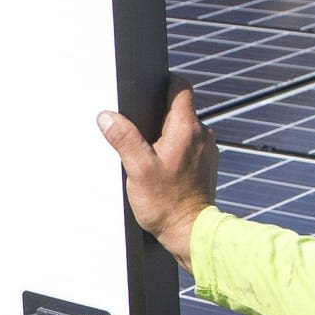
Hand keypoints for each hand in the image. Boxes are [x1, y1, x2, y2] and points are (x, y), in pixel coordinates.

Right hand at [98, 90, 217, 267]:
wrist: (190, 232)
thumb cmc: (166, 204)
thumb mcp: (137, 169)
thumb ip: (123, 139)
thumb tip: (107, 117)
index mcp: (186, 128)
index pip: (181, 87)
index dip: (165, 81)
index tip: (150, 87)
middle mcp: (202, 135)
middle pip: (181, 108)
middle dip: (160, 113)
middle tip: (141, 131)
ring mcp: (207, 150)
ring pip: (185, 128)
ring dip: (168, 134)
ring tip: (151, 154)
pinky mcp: (207, 165)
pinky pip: (190, 146)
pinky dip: (177, 150)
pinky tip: (163, 168)